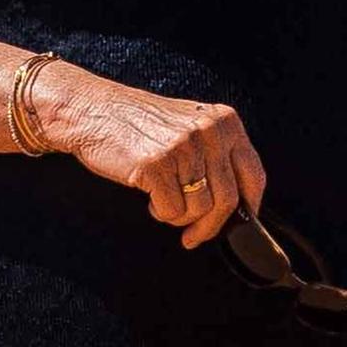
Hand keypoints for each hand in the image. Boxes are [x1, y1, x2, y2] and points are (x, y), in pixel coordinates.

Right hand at [41, 63, 267, 248]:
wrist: (92, 110)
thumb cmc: (139, 124)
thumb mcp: (190, 126)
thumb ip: (216, 155)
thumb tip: (237, 205)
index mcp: (225, 122)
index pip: (254, 175)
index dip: (249, 207)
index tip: (239, 224)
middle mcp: (209, 132)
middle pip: (228, 200)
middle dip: (211, 226)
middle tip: (194, 236)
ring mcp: (183, 148)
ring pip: (200, 209)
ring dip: (181, 217)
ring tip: (164, 202)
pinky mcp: (156, 165)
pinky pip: (172, 211)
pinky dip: (160, 212)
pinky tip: (149, 197)